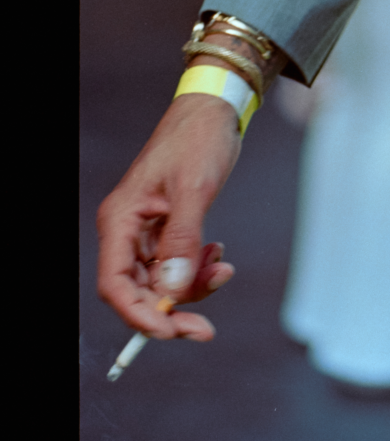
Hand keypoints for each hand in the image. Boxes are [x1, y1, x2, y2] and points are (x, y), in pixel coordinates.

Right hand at [96, 93, 242, 340]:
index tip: (171, 331)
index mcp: (120, 221)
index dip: (139, 314)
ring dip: (192, 287)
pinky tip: (218, 254)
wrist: (215, 110)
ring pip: (161, 281)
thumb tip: (174, 289)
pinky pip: (177, 264)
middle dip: (171, 310)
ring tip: (223, 269)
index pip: (116, 285)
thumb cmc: (197, 139)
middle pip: (138, 290)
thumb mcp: (194, 188)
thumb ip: (183, 240)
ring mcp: (147, 231)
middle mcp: (127, 230)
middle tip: (204, 328)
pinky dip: (198, 268)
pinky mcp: (168, 227)